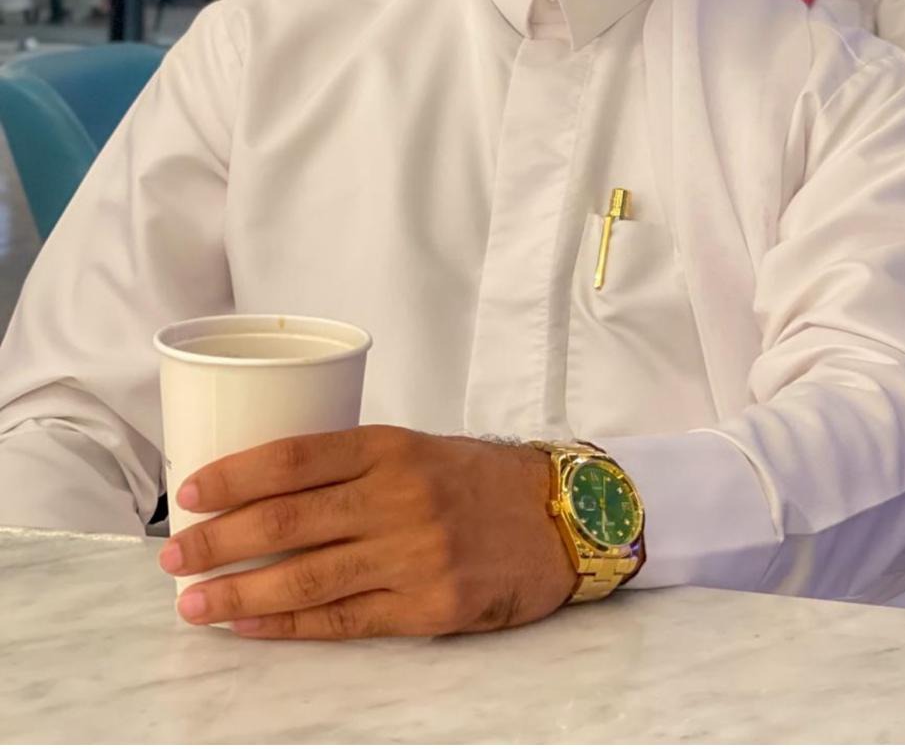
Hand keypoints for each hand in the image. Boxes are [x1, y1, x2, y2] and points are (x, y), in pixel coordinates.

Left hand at [158, 426, 576, 639]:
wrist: (560, 517)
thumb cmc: (478, 479)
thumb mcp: (417, 448)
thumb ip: (351, 467)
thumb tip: (265, 492)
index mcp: (391, 447)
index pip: (295, 456)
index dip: (235, 475)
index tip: (192, 492)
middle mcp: (399, 497)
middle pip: (288, 520)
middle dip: (219, 540)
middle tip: (174, 554)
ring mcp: (415, 555)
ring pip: (307, 578)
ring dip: (240, 593)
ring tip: (194, 603)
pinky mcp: (430, 607)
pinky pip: (345, 621)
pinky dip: (290, 626)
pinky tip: (252, 627)